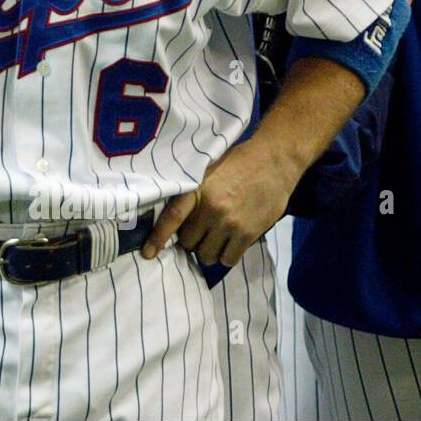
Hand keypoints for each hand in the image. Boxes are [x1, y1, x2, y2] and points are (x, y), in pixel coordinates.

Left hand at [142, 137, 300, 266]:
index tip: (147, 254)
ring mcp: (229, 223)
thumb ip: (192, 195)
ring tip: (215, 240)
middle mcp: (210, 209)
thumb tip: (174, 219)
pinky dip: (226, 256)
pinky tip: (230, 245)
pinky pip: (229, 259)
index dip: (158, 238)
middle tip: (199, 234)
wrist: (273, 161)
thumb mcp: (206, 172)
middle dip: (191, 242)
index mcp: (196, 191)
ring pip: (208, 255)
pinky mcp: (248, 233)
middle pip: (189, 243)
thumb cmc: (236, 165)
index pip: (172, 218)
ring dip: (209, 252)